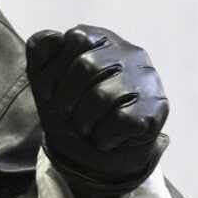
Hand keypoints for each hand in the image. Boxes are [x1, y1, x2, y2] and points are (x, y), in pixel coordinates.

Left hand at [25, 24, 169, 197]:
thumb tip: (53, 37)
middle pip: (86, 66)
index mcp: (101, 40)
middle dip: (66, 100)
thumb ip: (41, 52)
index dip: (53, 72)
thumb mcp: (45, 81)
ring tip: (88, 129)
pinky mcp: (157, 107)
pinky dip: (104, 137)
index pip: (76, 37)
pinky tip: (107, 139)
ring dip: (84, 122)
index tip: (50, 95)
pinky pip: (121, 120)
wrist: (92, 160)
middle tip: (68, 117)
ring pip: (102, 96)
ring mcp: (146, 78)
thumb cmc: (71, 113)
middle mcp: (128, 52)